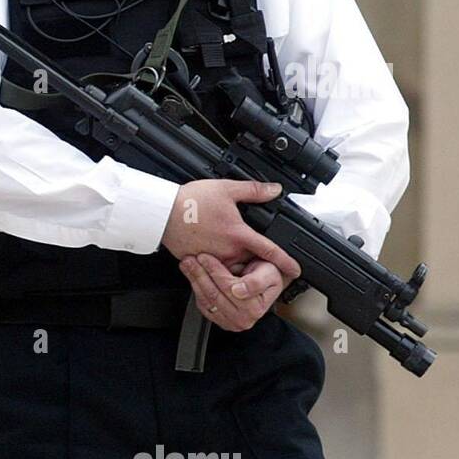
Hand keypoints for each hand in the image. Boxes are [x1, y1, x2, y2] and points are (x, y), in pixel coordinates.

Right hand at [161, 179, 300, 283]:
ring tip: (231, 254)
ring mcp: (213, 259)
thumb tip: (274, 189)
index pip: (269, 252)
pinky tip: (213, 252)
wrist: (162, 212)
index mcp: (238, 235)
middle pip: (251, 265)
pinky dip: (218, 266)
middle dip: (256, 265)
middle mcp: (227, 251)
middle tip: (254, 256)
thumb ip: (254, 190)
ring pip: (232, 270)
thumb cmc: (190, 202)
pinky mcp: (199, 262)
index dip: (286, 262)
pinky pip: (214, 269)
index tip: (295, 270)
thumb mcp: (227, 188)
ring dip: (237, 266)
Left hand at [179, 254, 286, 331]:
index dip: (215, 271)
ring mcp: (229, 322)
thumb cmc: (269, 276)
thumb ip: (256, 282)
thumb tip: (239, 291)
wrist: (267, 283)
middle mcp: (242, 320)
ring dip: (194, 280)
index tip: (205, 257)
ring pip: (206, 299)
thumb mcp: (269, 274)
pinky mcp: (219, 320)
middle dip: (200, 274)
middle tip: (190, 258)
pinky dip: (195, 289)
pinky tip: (192, 275)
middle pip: (215, 294)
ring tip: (188, 264)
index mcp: (255, 309)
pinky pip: (203, 305)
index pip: (228, 288)